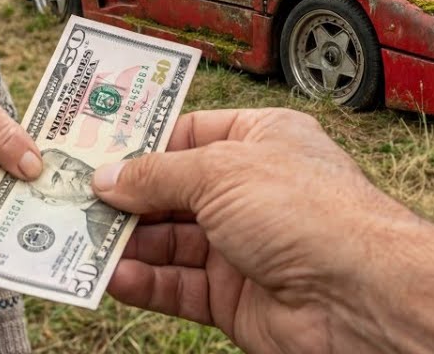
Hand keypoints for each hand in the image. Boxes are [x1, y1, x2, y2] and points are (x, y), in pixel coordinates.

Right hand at [92, 108, 419, 353]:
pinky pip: (177, 286)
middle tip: (72, 199)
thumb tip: (109, 177)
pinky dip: (143, 282)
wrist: (361, 296)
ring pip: (169, 241)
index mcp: (260, 140)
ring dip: (125, 241)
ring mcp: (243, 246)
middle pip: (171, 191)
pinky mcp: (234, 297)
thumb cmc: (309, 212)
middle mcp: (251, 190)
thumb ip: (157, 175)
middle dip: (124, 197)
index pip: (187, 134)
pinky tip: (111, 276)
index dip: (141, 144)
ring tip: (77, 237)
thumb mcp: (220, 172)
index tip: (92, 152)